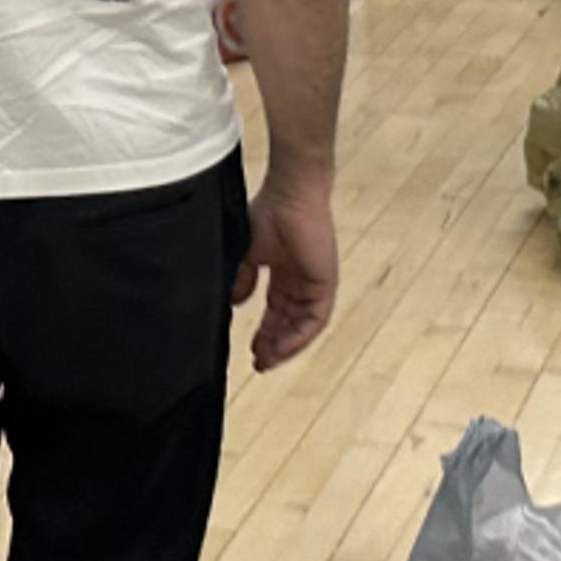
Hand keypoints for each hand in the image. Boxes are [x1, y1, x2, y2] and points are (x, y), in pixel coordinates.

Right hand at [234, 174, 338, 370]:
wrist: (290, 197)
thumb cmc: (266, 214)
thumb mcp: (246, 254)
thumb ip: (242, 279)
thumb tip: (235, 303)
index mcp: (282, 273)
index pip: (276, 311)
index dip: (264, 332)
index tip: (250, 350)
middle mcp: (300, 282)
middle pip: (288, 322)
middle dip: (273, 344)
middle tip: (259, 363)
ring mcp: (314, 285)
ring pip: (301, 326)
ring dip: (285, 346)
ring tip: (266, 361)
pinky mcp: (325, 286)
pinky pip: (314, 321)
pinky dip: (298, 337)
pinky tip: (281, 349)